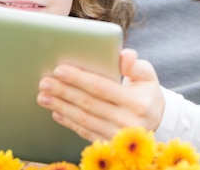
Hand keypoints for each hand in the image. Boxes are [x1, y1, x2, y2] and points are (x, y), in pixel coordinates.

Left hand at [36, 48, 164, 141]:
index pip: (102, 88)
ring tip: (43, 95)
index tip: (59, 69)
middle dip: (64, 91)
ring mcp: (117, 137)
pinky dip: (68, 122)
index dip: (79, 78)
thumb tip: (124, 55)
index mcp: (137, 103)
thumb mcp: (147, 75)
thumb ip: (134, 65)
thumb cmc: (146, 92)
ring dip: (61, 106)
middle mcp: (128, 123)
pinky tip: (56, 111)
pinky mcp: (109, 145)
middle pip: (88, 104)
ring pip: (83, 119)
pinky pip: (85, 132)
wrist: (155, 121)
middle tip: (45, 82)